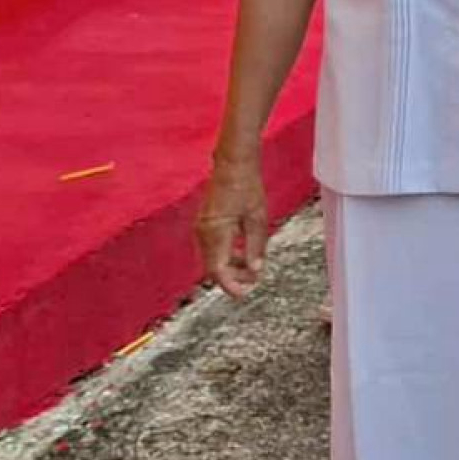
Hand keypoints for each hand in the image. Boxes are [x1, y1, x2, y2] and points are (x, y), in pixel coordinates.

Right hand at [196, 153, 271, 299]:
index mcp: (216, 232)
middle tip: (254, 280)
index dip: (230, 285)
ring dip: (230, 267)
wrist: (232, 165)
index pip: (218, 270)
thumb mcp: (258, 218)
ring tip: (252, 267)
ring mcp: (201, 229)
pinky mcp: (204, 225)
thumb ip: (256, 246)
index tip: (242, 294)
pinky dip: (226, 256)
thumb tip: (255, 269)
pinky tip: (242, 254)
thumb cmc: (247, 187)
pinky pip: (212, 249)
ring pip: (212, 260)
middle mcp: (203, 233)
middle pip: (214, 268)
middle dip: (233, 278)